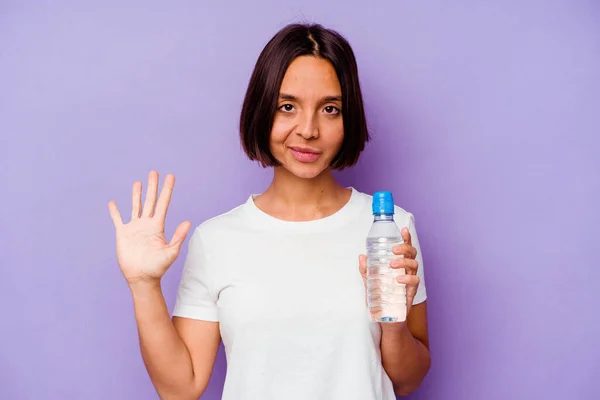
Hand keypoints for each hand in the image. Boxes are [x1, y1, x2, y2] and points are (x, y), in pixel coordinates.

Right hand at [108, 171, 191, 286]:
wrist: (142, 278)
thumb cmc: (158, 268)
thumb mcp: (171, 252)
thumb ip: (178, 237)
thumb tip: (188, 222)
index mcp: (158, 226)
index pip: (163, 203)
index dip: (167, 190)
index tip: (171, 176)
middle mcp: (147, 224)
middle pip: (150, 201)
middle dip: (153, 187)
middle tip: (154, 172)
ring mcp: (135, 228)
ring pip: (135, 206)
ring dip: (136, 195)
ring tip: (138, 182)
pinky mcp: (123, 234)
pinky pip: (118, 219)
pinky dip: (115, 211)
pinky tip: (113, 203)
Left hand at [358, 227, 419, 323]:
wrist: (386, 319)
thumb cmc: (380, 299)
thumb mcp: (370, 283)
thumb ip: (366, 271)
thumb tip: (362, 256)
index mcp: (399, 266)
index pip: (405, 249)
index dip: (406, 239)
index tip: (404, 230)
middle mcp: (406, 271)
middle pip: (412, 254)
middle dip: (405, 248)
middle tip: (394, 250)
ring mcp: (410, 281)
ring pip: (414, 265)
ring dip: (403, 261)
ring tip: (392, 264)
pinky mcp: (411, 292)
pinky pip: (414, 281)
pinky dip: (407, 278)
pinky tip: (398, 279)